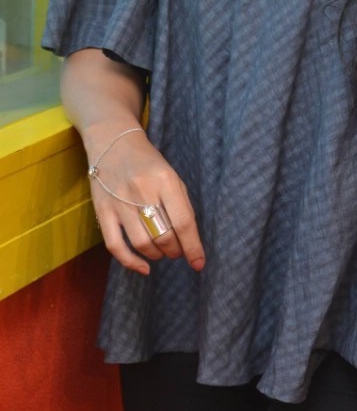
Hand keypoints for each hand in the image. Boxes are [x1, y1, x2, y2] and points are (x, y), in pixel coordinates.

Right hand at [88, 128, 204, 274]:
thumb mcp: (172, 176)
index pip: (183, 222)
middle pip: (164, 236)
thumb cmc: (148, 163)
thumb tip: (189, 241)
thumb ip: (181, 206)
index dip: (193, 247)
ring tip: (163, 252)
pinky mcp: (102, 211)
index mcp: (165, 180)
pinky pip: (115, 246)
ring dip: (157, 255)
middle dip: (175, 250)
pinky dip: (130, 262)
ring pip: (143, 244)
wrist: (113, 143)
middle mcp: (143, 191)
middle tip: (178, 250)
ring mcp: (120, 202)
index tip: (199, 263)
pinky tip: (143, 267)